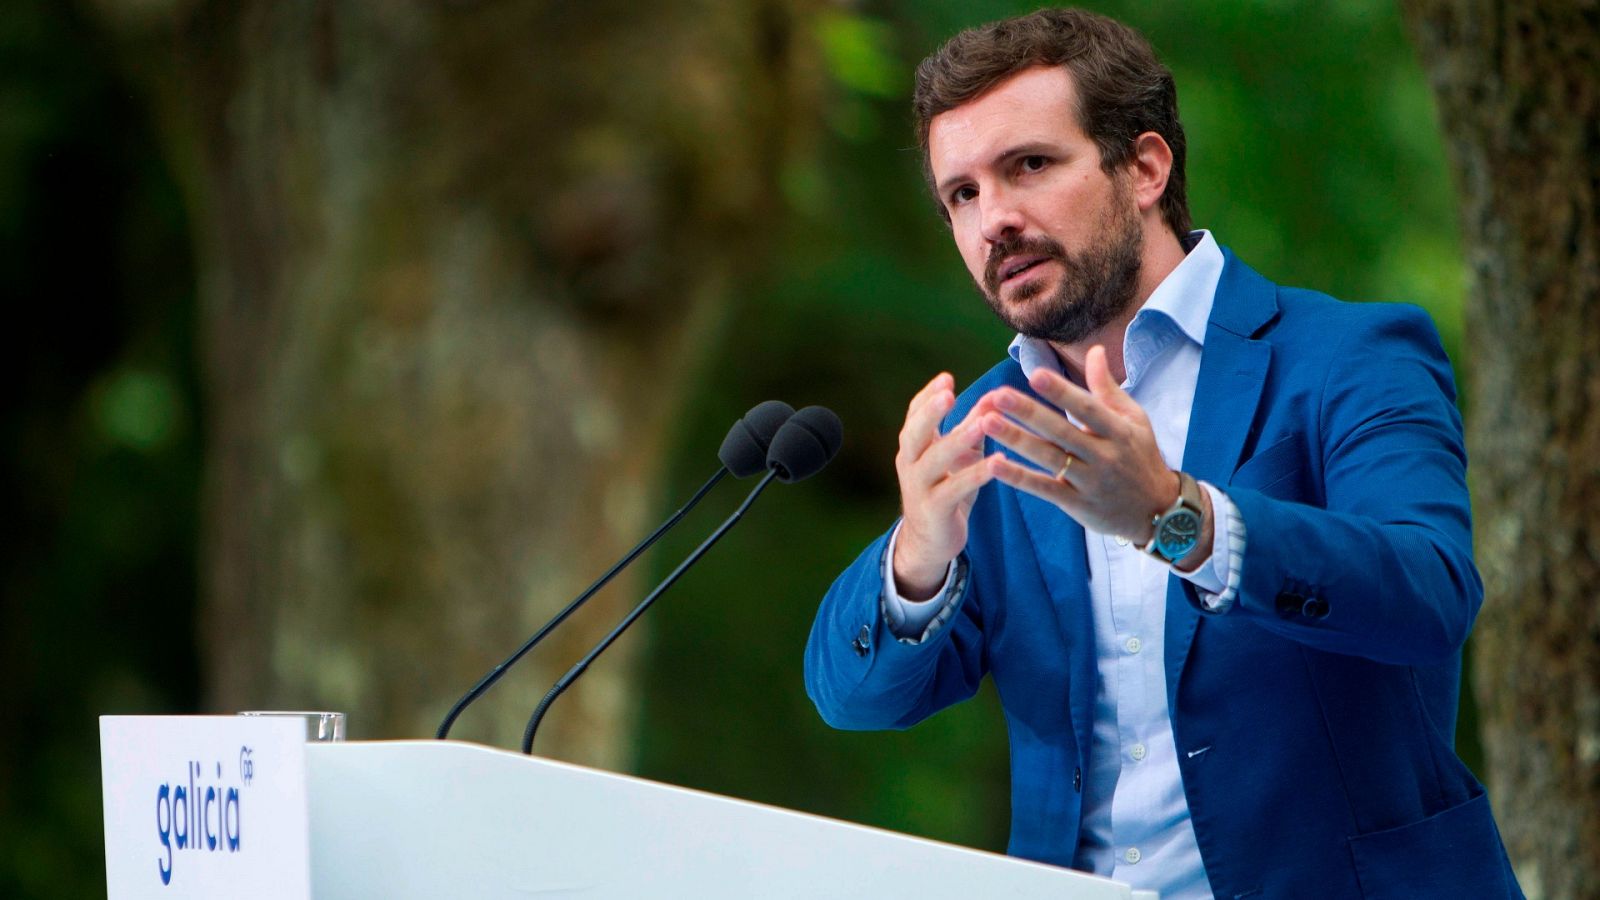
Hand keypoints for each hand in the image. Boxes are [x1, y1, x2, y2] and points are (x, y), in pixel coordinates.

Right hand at [892, 373, 999, 599]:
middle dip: (930, 413)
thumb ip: (972, 427)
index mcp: (913, 447)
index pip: (914, 415)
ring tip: (983, 423)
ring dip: (959, 440)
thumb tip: (995, 396)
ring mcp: (919, 488)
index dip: (928, 396)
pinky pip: (954, 489)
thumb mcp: (957, 456)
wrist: (928, 542)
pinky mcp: (934, 510)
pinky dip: (975, 475)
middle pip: (914, 433)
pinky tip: (997, 463)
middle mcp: (910, 464)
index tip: (946, 378)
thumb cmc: (945, 490)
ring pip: (935, 460)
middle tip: (947, 394)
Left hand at [978, 346, 1175, 540]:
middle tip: (998, 395)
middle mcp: (1104, 456)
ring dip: (1016, 440)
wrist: (1158, 511)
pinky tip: (993, 464)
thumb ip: (1107, 387)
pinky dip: (1019, 478)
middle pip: (1062, 432)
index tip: (1036, 375)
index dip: (1063, 392)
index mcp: (1118, 431)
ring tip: (986, 422)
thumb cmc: (1141, 456)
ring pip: (1049, 459)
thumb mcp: (1133, 419)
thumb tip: (1094, 350)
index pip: (1088, 408)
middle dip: (1029, 413)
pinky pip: (1044, 489)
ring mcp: (1090, 482)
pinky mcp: (1078, 505)